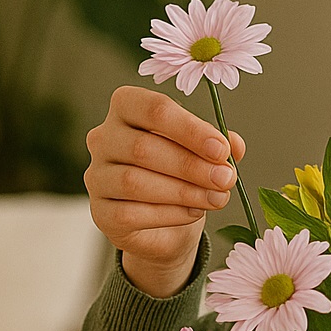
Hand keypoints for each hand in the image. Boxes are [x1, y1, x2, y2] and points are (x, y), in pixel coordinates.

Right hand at [84, 85, 245, 297]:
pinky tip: (194, 212)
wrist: (165, 222)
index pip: (154, 109)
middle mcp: (103, 137)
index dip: (191, 130)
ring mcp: (96, 176)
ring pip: (135, 182)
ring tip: (217, 198)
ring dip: (184, 191)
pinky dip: (169, 214)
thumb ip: (218, 144)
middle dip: (192, 165)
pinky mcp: (100, 212)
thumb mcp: (204, 151)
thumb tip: (234, 145)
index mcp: (128, 107)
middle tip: (226, 179)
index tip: (222, 150)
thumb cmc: (182, 173)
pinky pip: (131, 213)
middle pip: (143, 148)